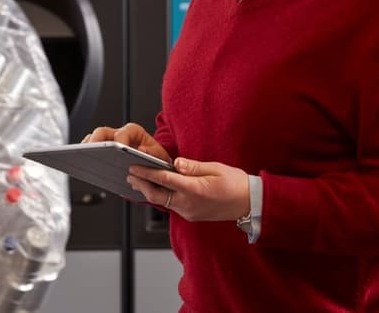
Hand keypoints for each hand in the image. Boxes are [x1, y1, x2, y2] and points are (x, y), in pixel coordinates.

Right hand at [82, 122, 171, 163]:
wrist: (154, 166)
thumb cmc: (156, 160)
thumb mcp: (160, 157)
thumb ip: (154, 153)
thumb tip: (142, 150)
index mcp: (133, 132)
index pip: (123, 133)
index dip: (119, 141)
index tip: (118, 150)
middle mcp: (118, 134)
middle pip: (101, 132)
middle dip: (95, 141)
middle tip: (90, 151)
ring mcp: (108, 142)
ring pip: (92, 140)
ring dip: (86, 149)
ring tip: (84, 161)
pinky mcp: (102, 151)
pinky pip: (90, 150)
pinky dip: (86, 157)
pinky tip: (85, 167)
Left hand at [127, 157, 249, 222]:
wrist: (250, 203)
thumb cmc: (235, 183)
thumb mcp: (216, 168)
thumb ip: (193, 167)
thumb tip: (176, 163)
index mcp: (195, 190)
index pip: (164, 179)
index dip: (147, 172)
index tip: (134, 166)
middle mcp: (189, 204)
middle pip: (157, 195)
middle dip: (141, 184)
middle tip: (129, 174)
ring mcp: (189, 212)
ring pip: (163, 202)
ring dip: (149, 191)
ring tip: (137, 181)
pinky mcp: (191, 215)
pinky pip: (172, 206)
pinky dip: (161, 196)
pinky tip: (156, 189)